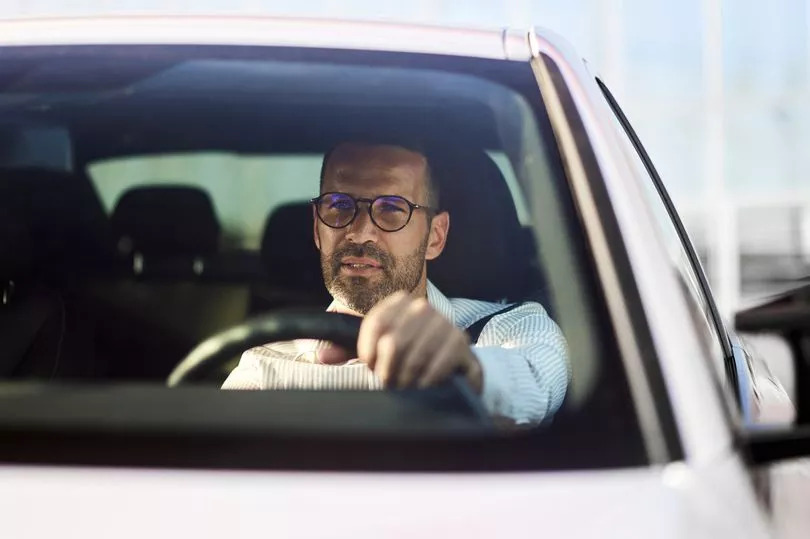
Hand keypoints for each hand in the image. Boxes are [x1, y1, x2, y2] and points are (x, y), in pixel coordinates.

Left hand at [355, 291, 482, 390]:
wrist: (452, 364)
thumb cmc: (409, 355)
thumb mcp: (376, 349)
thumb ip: (347, 350)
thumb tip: (321, 355)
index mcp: (399, 302)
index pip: (375, 325)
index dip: (369, 352)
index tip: (372, 365)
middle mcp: (422, 307)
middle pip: (392, 344)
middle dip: (388, 371)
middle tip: (391, 381)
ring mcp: (444, 323)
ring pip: (413, 358)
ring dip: (406, 380)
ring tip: (406, 385)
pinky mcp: (460, 342)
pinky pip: (434, 367)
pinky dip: (425, 383)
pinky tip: (424, 385)